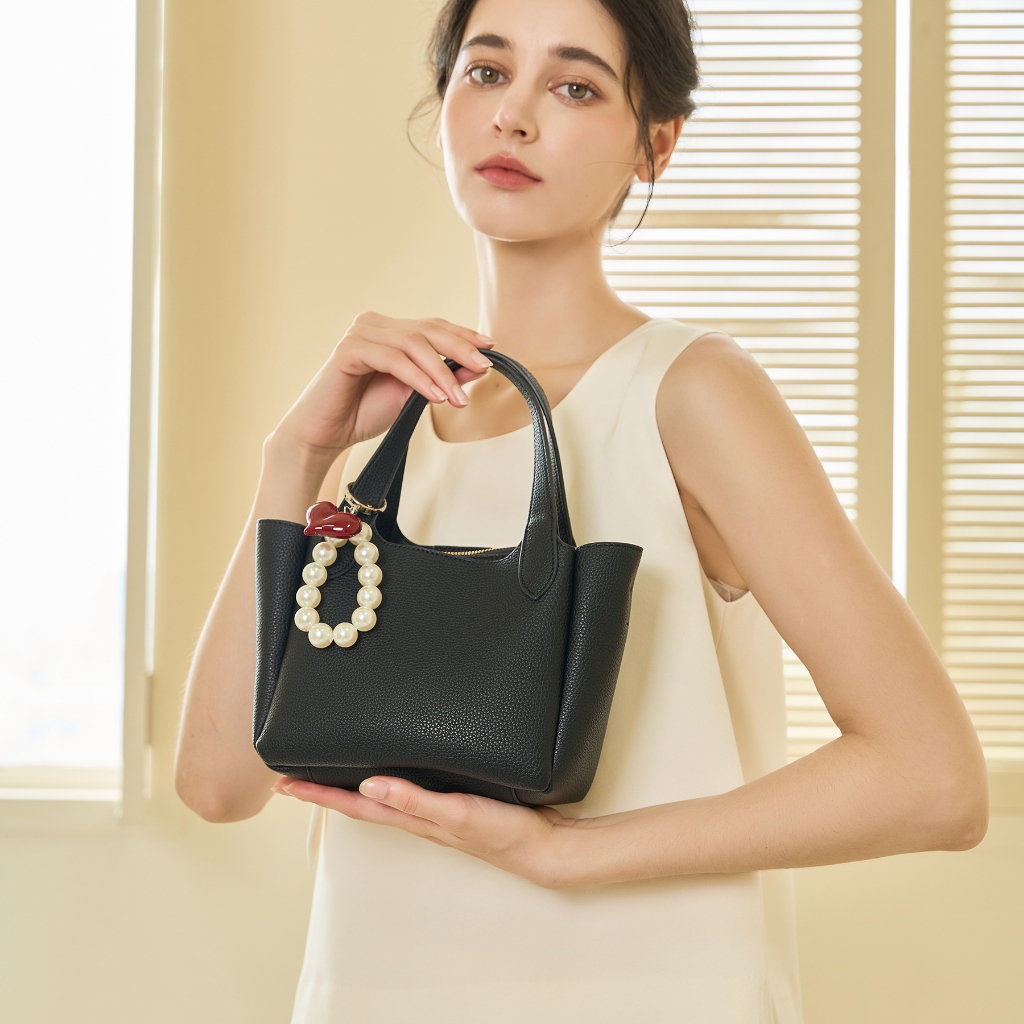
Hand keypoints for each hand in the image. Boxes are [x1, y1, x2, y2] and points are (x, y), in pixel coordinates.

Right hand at [269, 312, 493, 472]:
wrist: (325, 434)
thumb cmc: (364, 413)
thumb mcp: (413, 395)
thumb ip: (441, 378)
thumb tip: (477, 367)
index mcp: (390, 330)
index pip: (434, 326)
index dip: (464, 335)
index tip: (491, 348)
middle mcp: (374, 324)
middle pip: (428, 330)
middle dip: (460, 349)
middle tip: (484, 368)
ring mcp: (360, 333)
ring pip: (413, 344)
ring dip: (441, 371)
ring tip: (458, 397)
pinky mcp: (348, 349)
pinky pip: (394, 359)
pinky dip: (419, 378)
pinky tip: (435, 396)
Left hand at [274, 774, 594, 888]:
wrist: (543, 846)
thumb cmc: (503, 833)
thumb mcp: (456, 815)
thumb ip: (416, 801)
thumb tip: (371, 785)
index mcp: (413, 817)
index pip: (355, 803)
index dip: (320, 794)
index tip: (287, 784)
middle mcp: (417, 814)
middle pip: (360, 800)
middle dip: (325, 789)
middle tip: (293, 776)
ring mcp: (433, 810)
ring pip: (381, 795)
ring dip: (352, 785)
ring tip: (329, 772)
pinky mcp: (452, 801)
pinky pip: (409, 789)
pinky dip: (391, 780)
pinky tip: (392, 771)